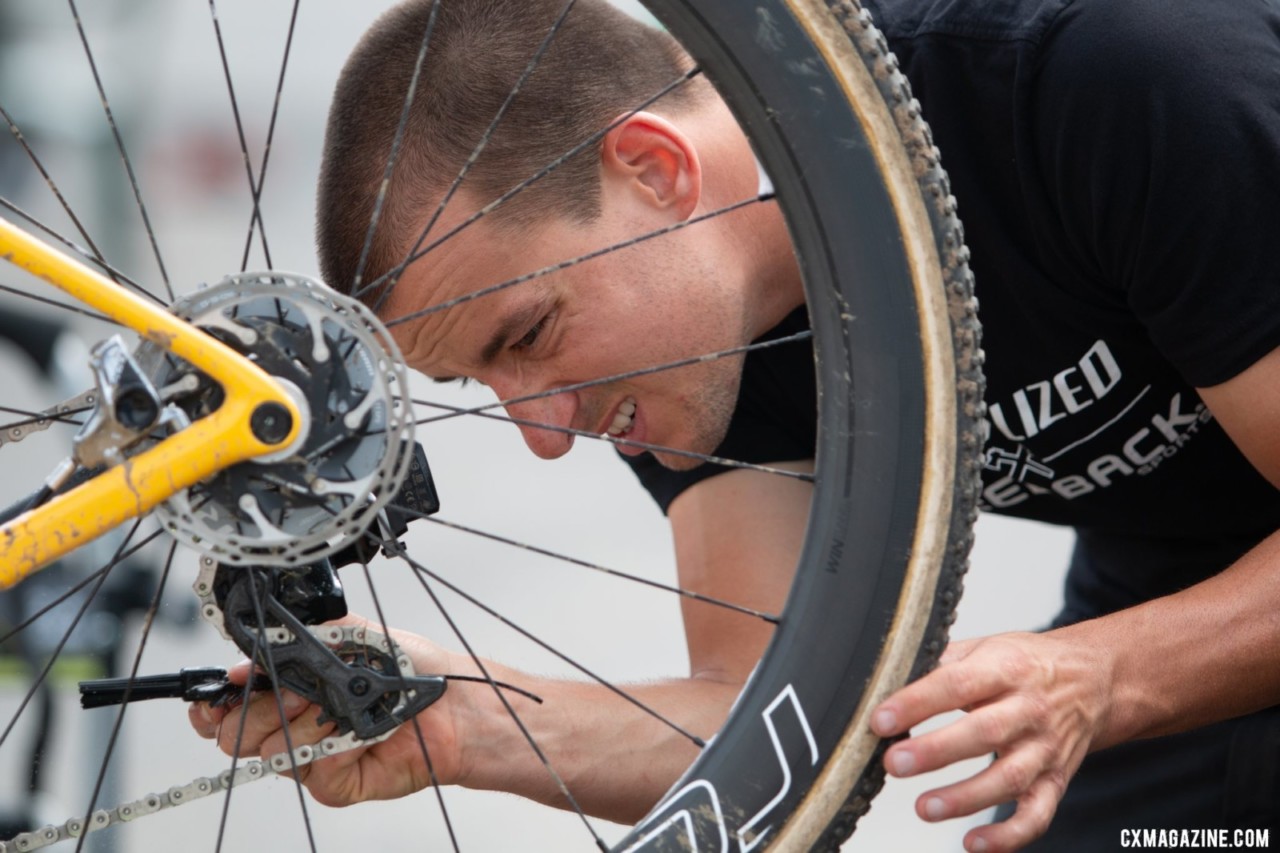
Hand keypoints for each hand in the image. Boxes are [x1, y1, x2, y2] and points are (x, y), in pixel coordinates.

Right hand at [188, 618, 467, 806]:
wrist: (452, 702)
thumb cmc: (408, 668)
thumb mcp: (348, 634)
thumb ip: (295, 641)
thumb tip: (245, 661)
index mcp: (286, 689)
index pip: (226, 707)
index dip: (212, 707)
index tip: (212, 699)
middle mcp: (292, 726)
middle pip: (234, 735)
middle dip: (260, 709)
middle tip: (299, 692)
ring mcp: (312, 757)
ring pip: (271, 753)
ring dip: (306, 724)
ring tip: (340, 707)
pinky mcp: (335, 784)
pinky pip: (315, 772)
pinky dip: (338, 747)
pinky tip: (360, 733)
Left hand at [870, 632, 1115, 851]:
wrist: (1092, 679)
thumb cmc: (1028, 664)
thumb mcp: (986, 646)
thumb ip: (941, 663)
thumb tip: (890, 680)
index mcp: (1006, 669)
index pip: (957, 684)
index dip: (917, 703)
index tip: (881, 720)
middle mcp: (1028, 710)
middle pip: (984, 733)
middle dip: (936, 751)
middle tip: (894, 763)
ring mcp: (1044, 749)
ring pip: (1008, 779)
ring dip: (965, 798)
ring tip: (924, 808)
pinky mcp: (1055, 781)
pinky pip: (1036, 815)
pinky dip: (1008, 836)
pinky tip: (973, 843)